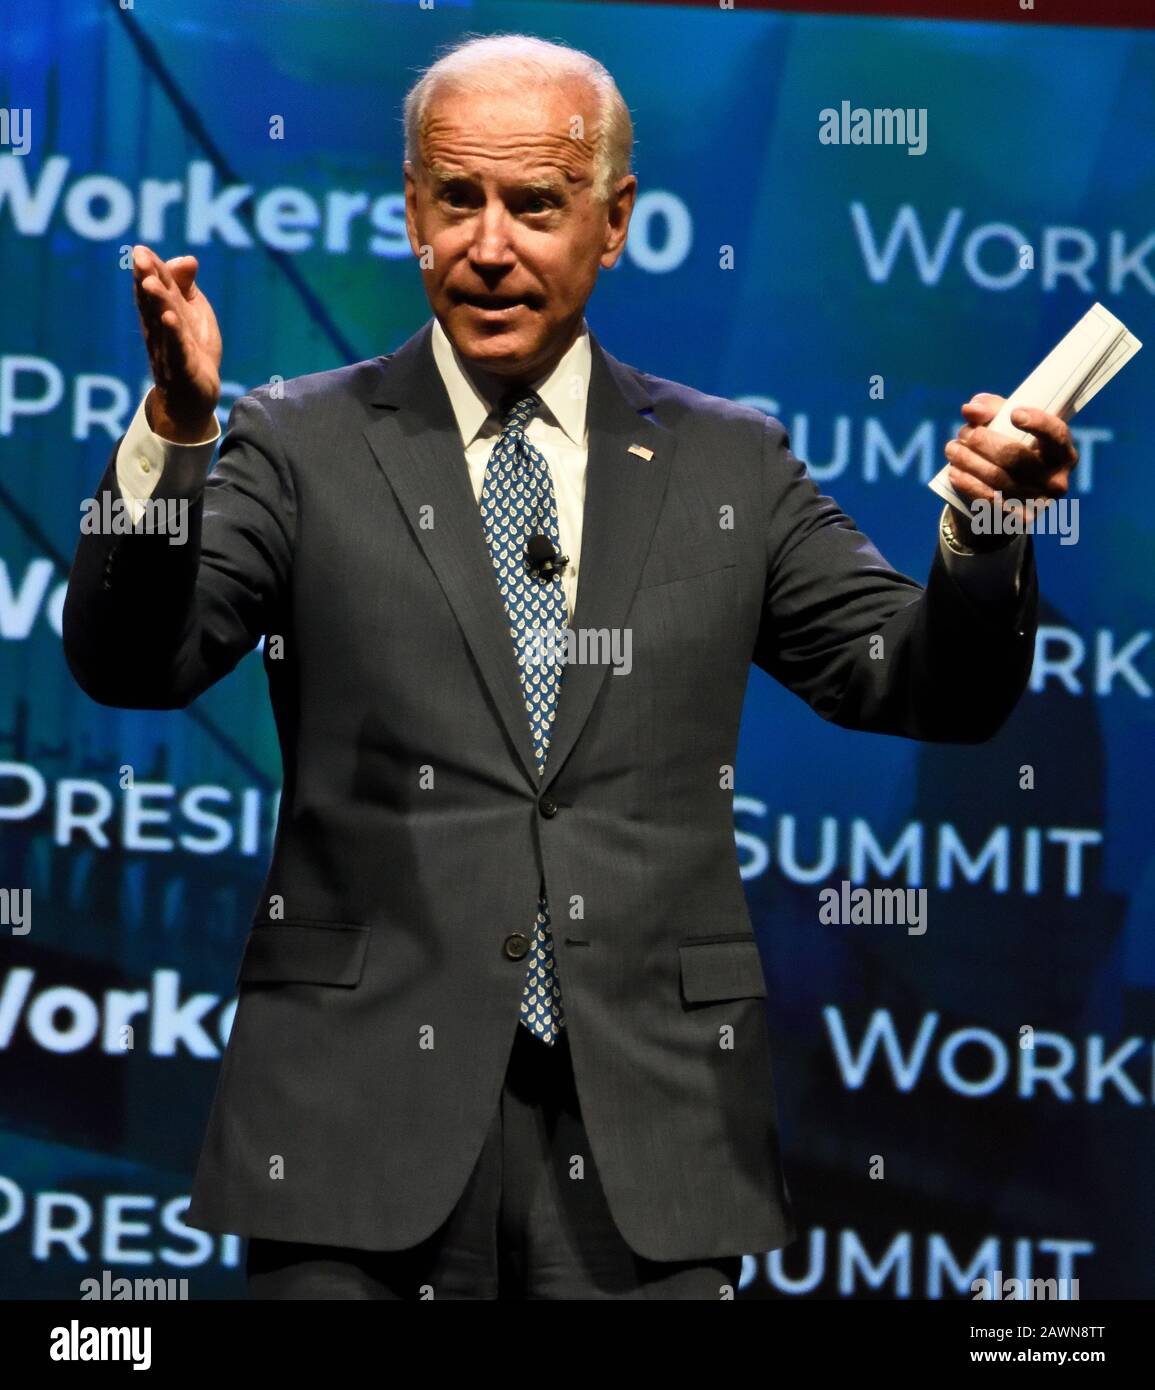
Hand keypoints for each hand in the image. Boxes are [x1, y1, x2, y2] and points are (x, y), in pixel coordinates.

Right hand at [132, 244, 221, 441]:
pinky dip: (173, 334)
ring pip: (162, 323)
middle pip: (152, 302)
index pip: (153, 287)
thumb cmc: (190, 348)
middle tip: (140, 259)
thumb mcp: (193, 312)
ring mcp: (169, 349)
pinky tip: (170, 318)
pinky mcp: (183, 368)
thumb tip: (186, 258)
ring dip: (156, 303)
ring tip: (151, 284)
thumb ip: (186, 286)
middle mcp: (159, 330)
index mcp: (161, 313)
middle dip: (146, 279)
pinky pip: (177, 349)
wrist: (193, 395)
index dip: (148, 269)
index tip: (141, 251)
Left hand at [944, 393, 1077, 542]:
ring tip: (951, 449)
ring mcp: (1038, 503)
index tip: (1014, 414)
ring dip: (969, 460)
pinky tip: (955, 472)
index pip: (1056, 435)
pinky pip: (989, 500)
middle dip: (983, 440)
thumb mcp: (1007, 430)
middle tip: (964, 433)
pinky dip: (969, 484)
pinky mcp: (1017, 520)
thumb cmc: (1010, 454)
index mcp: (1062, 453)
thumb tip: (971, 409)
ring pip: (998, 477)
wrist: (1004, 503)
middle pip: (1015, 456)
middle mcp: (1056, 480)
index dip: (1038, 423)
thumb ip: (992, 412)